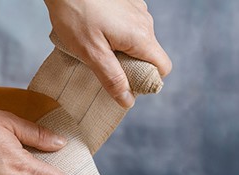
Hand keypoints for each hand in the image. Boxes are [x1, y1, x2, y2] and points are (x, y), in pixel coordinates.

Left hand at [44, 0, 171, 107]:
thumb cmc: (75, 14)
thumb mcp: (91, 53)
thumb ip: (112, 78)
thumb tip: (127, 101)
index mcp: (141, 37)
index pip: (163, 68)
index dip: (148, 80)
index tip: (126, 82)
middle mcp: (145, 22)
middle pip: (150, 55)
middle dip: (131, 66)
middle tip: (104, 65)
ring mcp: (137, 10)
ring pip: (138, 41)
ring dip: (123, 49)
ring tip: (96, 45)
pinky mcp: (127, 3)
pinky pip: (129, 26)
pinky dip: (117, 34)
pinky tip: (97, 30)